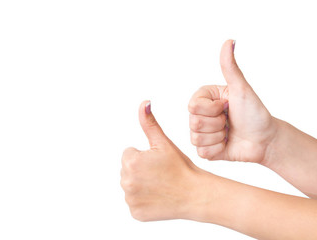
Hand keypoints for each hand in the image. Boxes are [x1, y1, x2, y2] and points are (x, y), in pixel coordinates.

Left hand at [121, 101, 209, 221]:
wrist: (195, 194)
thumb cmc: (180, 167)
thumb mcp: (163, 142)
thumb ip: (149, 122)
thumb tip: (144, 103)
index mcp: (131, 162)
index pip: (128, 154)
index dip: (144, 156)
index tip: (158, 163)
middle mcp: (126, 181)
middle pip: (127, 170)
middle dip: (141, 170)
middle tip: (160, 174)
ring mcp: (130, 199)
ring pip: (130, 185)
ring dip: (141, 185)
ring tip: (160, 185)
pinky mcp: (135, 213)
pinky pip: (134, 202)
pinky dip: (143, 200)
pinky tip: (158, 197)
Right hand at [188, 40, 277, 162]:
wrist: (265, 139)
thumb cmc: (254, 113)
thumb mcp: (241, 89)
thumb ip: (230, 67)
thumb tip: (229, 41)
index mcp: (204, 100)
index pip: (193, 106)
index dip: (213, 109)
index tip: (227, 106)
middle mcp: (199, 116)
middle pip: (194, 123)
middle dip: (218, 123)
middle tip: (229, 120)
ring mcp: (201, 133)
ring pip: (197, 138)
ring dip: (219, 137)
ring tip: (229, 131)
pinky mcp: (205, 150)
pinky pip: (202, 152)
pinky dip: (218, 149)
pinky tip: (226, 143)